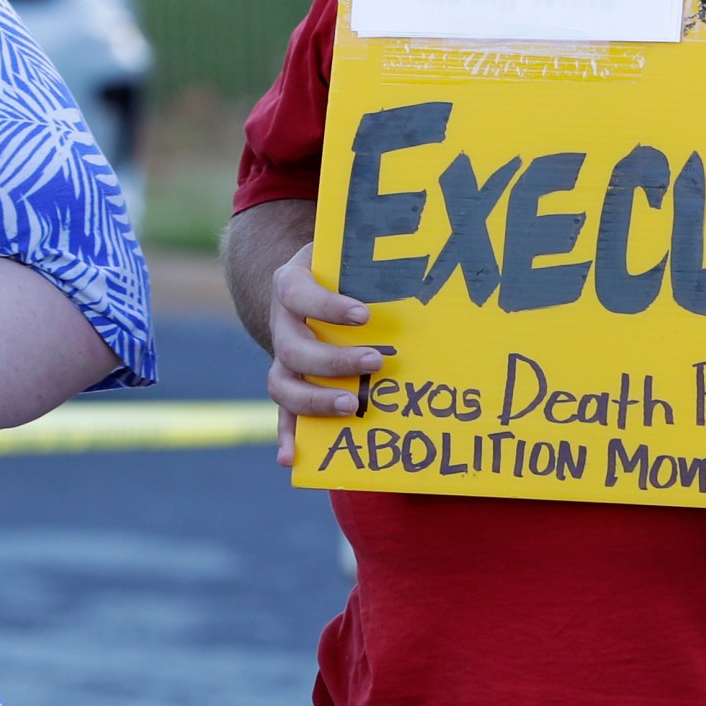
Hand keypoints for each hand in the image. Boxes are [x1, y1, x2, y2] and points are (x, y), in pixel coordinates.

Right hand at [265, 244, 387, 467]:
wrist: (305, 283)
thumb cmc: (340, 268)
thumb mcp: (348, 252)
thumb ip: (370, 251)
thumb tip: (425, 247)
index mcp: (290, 285)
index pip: (299, 295)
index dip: (327, 308)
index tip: (364, 316)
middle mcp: (281, 324)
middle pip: (294, 348)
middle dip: (335, 361)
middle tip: (375, 363)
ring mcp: (282, 357)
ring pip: (283, 385)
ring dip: (316, 400)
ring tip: (353, 406)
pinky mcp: (289, 383)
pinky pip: (283, 413)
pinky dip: (286, 436)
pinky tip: (291, 457)